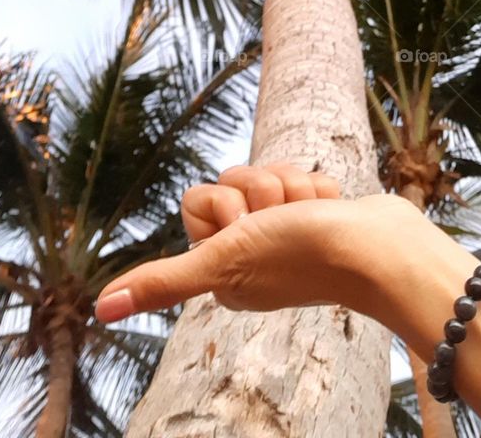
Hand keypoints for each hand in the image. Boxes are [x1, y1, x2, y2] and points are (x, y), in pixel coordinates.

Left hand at [95, 162, 413, 323]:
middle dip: (260, 190)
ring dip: (291, 186)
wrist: (380, 247)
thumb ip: (163, 281)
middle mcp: (250, 254)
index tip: (246, 229)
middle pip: (232, 182)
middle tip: (282, 221)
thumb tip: (100, 308)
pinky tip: (330, 208)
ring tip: (311, 215)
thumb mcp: (222, 261)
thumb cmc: (301, 256)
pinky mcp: (317, 215)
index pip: (198, 199)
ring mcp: (287, 234)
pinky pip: (300, 173)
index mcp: (221, 271)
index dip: (223, 203)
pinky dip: (317, 187)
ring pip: (267, 172)